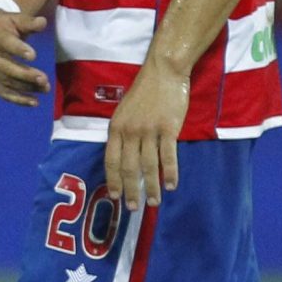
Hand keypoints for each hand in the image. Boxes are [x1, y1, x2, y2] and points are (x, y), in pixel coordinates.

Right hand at [0, 8, 51, 106]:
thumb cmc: (6, 25)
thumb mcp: (17, 19)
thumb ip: (30, 22)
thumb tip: (42, 22)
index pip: (3, 42)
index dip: (17, 49)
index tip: (34, 55)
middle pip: (4, 67)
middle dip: (25, 74)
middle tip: (44, 79)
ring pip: (5, 82)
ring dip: (26, 87)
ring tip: (45, 88)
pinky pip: (3, 93)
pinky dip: (18, 99)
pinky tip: (34, 102)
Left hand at [105, 62, 188, 210]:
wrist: (164, 73)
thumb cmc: (144, 92)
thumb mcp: (124, 112)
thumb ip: (122, 133)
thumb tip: (122, 157)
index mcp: (116, 128)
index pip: (111, 160)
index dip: (113, 180)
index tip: (115, 196)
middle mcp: (130, 132)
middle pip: (129, 167)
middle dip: (130, 190)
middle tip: (133, 208)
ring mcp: (149, 131)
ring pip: (148, 165)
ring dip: (151, 186)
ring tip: (154, 202)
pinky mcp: (168, 129)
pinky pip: (168, 156)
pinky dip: (170, 173)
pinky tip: (171, 185)